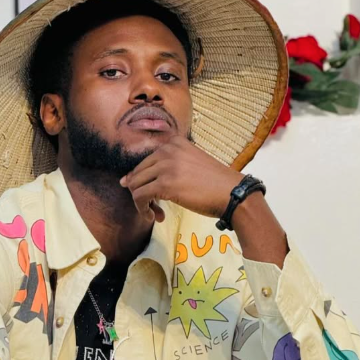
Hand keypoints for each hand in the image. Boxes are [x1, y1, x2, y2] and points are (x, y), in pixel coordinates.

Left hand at [120, 135, 244, 222]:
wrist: (233, 193)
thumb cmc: (214, 184)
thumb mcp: (190, 163)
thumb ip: (166, 167)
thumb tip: (126, 180)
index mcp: (173, 142)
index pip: (145, 162)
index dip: (146, 182)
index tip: (155, 196)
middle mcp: (167, 150)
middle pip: (137, 174)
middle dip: (142, 193)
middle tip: (155, 208)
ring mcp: (165, 166)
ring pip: (135, 185)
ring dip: (142, 204)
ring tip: (156, 214)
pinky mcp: (164, 184)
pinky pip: (140, 197)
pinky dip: (143, 209)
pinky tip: (156, 217)